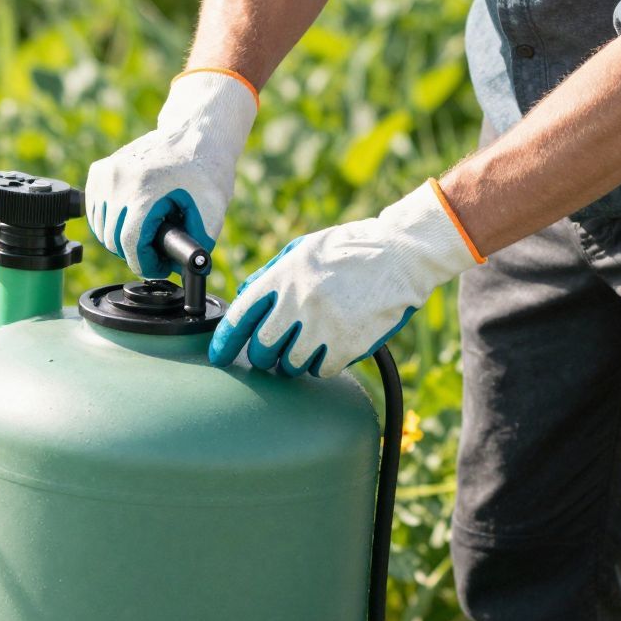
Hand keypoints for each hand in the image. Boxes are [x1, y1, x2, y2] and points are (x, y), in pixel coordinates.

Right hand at [85, 67, 257, 277]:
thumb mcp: (213, 210)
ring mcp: (106, 173)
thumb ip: (198, 243)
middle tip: (157, 252)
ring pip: (101, 227)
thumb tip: (182, 269)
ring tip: (147, 234)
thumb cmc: (206, 169)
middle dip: (135, 253)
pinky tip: (131, 219)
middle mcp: (119, 179)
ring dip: (121, 239)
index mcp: (145, 189)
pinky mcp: (100, 170)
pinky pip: (95, 210)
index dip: (145, 264)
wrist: (194, 132)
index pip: (130, 243)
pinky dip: (110, 221)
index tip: (158, 267)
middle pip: (113, 239)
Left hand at [206, 180, 484, 378]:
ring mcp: (324, 326)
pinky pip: (321, 370)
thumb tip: (243, 299)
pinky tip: (331, 347)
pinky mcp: (348, 344)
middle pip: (262, 350)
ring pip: (291, 365)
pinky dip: (322, 364)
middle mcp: (299, 302)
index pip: (240, 317)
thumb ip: (271, 275)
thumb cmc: (349, 250)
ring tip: (308, 344)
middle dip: (264, 355)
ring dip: (294, 361)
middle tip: (275, 349)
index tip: (219, 356)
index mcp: (283, 276)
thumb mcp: (304, 250)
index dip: (224, 342)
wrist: (401, 255)